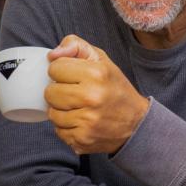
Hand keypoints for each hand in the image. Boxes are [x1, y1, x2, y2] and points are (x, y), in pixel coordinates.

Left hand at [45, 35, 149, 154]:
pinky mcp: (82, 139)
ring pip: (52, 113)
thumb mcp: (101, 60)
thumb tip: (52, 54)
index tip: (74, 76)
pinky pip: (58, 130)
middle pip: (50, 92)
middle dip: (59, 91)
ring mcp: (86, 121)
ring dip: (62, 110)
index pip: (55, 68)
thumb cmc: (115, 88)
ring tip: (79, 107)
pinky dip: (66, 126)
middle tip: (76, 92)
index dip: (62, 71)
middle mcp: (92, 97)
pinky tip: (81, 121)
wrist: (136, 123)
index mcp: (97, 73)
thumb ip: (76, 46)